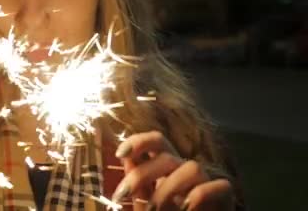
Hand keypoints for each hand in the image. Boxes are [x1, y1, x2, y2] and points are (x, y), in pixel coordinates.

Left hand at [113, 131, 233, 209]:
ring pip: (192, 168)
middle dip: (141, 174)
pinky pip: (216, 186)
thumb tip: (127, 158)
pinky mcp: (226, 195)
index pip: (157, 141)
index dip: (139, 141)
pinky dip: (198, 197)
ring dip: (168, 191)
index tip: (119, 153)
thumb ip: (140, 187)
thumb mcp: (148, 206)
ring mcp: (208, 181)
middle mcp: (187, 170)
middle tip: (122, 195)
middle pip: (167, 155)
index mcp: (168, 169)